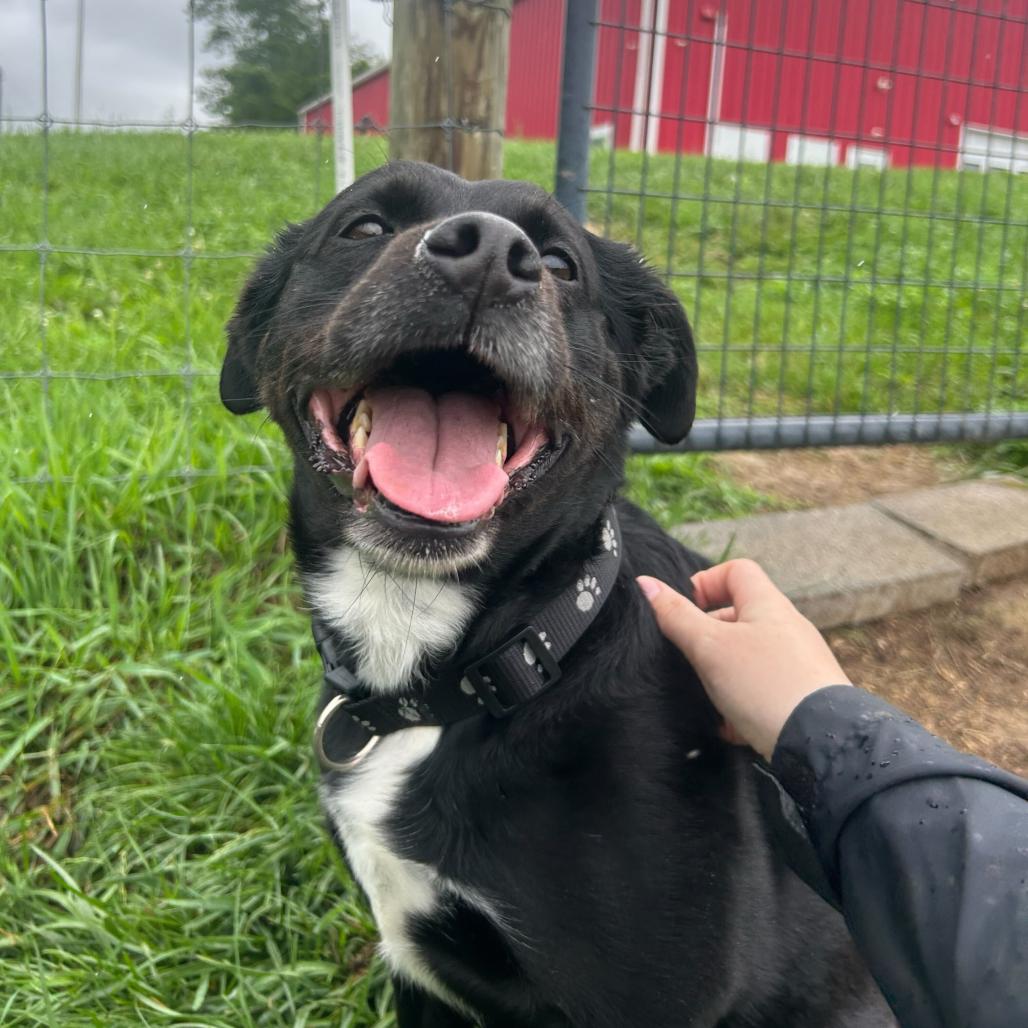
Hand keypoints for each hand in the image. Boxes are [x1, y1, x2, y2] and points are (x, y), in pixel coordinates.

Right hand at [637, 560, 850, 760]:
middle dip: (708, 636)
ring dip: (722, 673)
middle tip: (690, 659)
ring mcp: (799, 662)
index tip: (684, 612)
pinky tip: (729, 725)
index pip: (735, 570)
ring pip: (748, 656)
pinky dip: (742, 701)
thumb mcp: (709, 647)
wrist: (821, 742)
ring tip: (708, 696)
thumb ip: (677, 616)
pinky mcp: (802, 695)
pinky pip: (763, 688)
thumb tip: (646, 584)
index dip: (705, 582)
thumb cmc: (764, 684)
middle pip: (739, 616)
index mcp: (768, 605)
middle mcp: (787, 627)